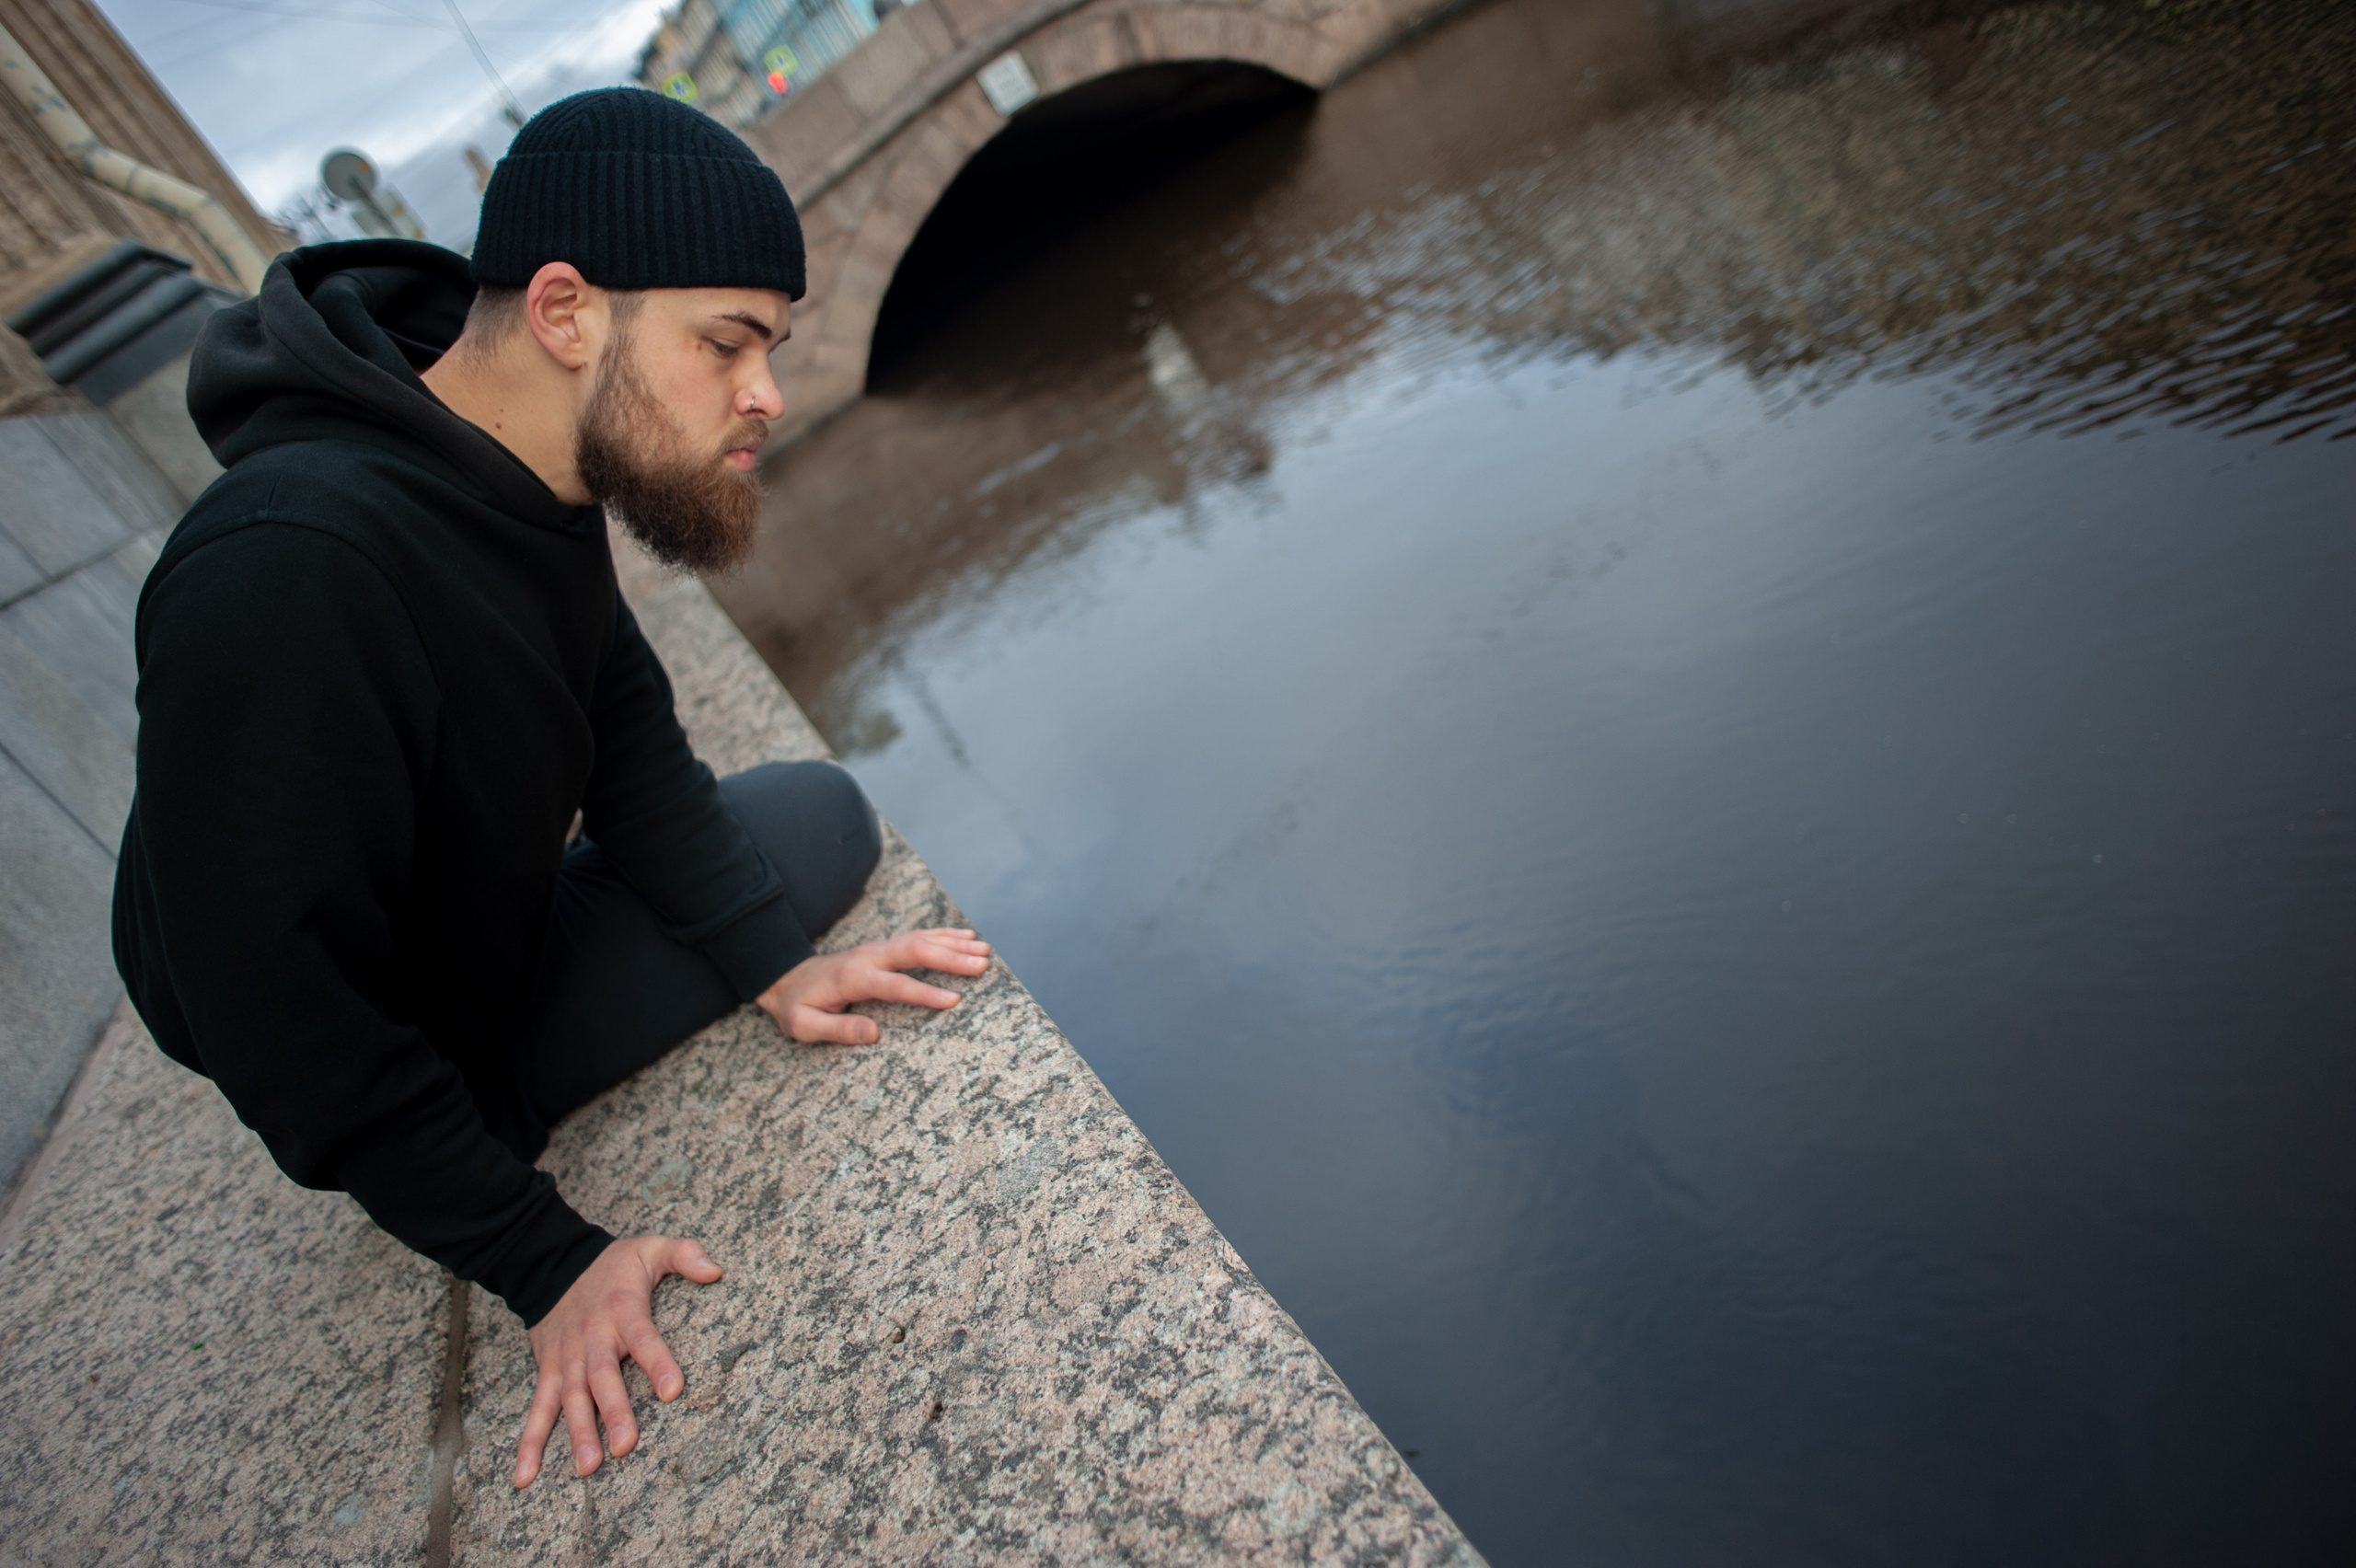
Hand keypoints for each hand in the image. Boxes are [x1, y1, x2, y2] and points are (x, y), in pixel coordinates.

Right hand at [514, 1235, 722, 1486]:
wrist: (552, 1264)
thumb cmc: (612, 1265)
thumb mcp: (650, 1248)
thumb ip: (683, 1254)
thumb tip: (716, 1270)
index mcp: (622, 1310)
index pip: (644, 1338)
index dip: (658, 1363)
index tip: (673, 1390)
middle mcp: (593, 1338)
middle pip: (602, 1378)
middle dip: (613, 1412)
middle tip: (625, 1446)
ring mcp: (567, 1358)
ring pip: (570, 1398)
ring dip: (577, 1433)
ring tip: (588, 1467)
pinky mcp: (548, 1370)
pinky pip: (538, 1408)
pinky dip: (530, 1443)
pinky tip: (525, 1476)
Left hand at [754, 928, 989, 1044]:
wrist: (783, 977)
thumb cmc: (795, 1007)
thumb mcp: (803, 1025)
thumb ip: (837, 1029)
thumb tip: (874, 1034)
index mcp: (853, 978)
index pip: (896, 984)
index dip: (925, 993)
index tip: (954, 1001)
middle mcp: (869, 957)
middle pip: (915, 951)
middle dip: (951, 958)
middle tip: (982, 965)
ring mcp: (876, 948)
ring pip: (919, 939)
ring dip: (952, 943)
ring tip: (984, 950)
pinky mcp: (881, 948)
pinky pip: (916, 937)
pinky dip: (942, 935)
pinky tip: (964, 937)